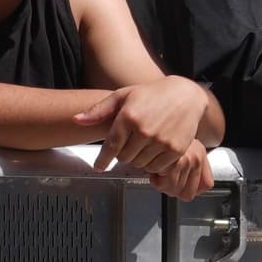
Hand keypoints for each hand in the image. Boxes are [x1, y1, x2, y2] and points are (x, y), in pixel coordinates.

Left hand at [95, 77, 220, 200]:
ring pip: (140, 164)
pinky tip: (154, 153)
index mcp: (129, 117)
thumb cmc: (150, 94)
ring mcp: (161, 141)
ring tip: (142, 147)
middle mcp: (144, 130)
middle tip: (129, 144)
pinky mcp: (176, 149)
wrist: (185, 96)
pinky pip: (158, 167)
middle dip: (123, 154)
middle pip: (125, 158)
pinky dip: (153, 165)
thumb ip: (99, 110)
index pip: (111, 146)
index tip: (98, 167)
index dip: (102, 160)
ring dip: (138, 160)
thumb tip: (77, 119)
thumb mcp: (122, 96)